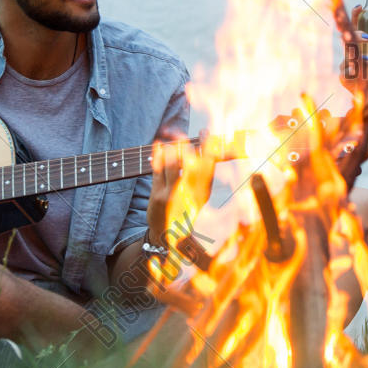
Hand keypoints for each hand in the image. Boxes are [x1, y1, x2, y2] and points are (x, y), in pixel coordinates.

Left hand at [148, 132, 214, 249]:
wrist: (168, 235)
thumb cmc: (185, 210)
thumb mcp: (200, 196)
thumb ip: (204, 175)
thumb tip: (208, 150)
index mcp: (204, 191)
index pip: (209, 164)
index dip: (208, 146)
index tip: (205, 132)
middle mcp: (191, 194)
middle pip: (192, 161)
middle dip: (187, 145)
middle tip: (184, 134)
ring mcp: (174, 194)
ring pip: (173, 163)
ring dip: (171, 148)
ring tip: (171, 137)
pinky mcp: (158, 195)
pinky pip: (158, 169)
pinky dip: (157, 154)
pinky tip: (158, 143)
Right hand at [341, 5, 367, 101]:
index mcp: (363, 45)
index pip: (357, 27)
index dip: (356, 16)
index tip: (360, 7)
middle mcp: (353, 52)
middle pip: (349, 38)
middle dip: (355, 35)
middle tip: (367, 36)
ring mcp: (347, 64)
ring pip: (347, 55)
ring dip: (355, 54)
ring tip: (366, 56)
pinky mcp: (345, 78)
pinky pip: (345, 72)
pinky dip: (350, 70)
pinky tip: (355, 70)